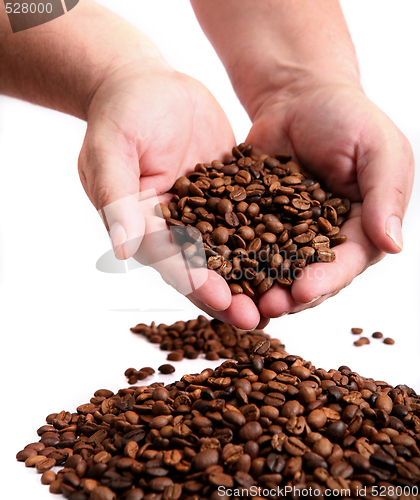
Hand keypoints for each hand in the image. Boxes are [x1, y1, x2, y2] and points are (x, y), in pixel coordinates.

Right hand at [78, 64, 262, 328]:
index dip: (194, 281)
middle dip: (229, 294)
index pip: (169, 260)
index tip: (222, 299)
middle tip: (257, 318)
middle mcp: (175, 228)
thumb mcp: (112, 150)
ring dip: (253, 277)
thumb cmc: (121, 113)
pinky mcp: (228, 195)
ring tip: (283, 300)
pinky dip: (270, 239)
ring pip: (231, 253)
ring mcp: (204, 214)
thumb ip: (117, 198)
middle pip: (202, 268)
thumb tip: (122, 249)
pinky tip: (297, 254)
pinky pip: (251, 220)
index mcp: (143, 225)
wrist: (147, 85)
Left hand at [246, 81, 413, 316]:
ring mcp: (288, 232)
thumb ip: (385, 195)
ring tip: (241, 300)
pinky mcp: (258, 220)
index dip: (326, 279)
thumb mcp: (378, 149)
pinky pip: (245, 243)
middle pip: (309, 275)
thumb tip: (394, 244)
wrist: (299, 95)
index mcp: (362, 227)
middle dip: (289, 294)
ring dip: (259, 286)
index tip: (303, 291)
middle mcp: (325, 237)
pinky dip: (234, 259)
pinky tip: (219, 271)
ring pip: (275, 267)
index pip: (347, 261)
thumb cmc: (347, 116)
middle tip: (267, 307)